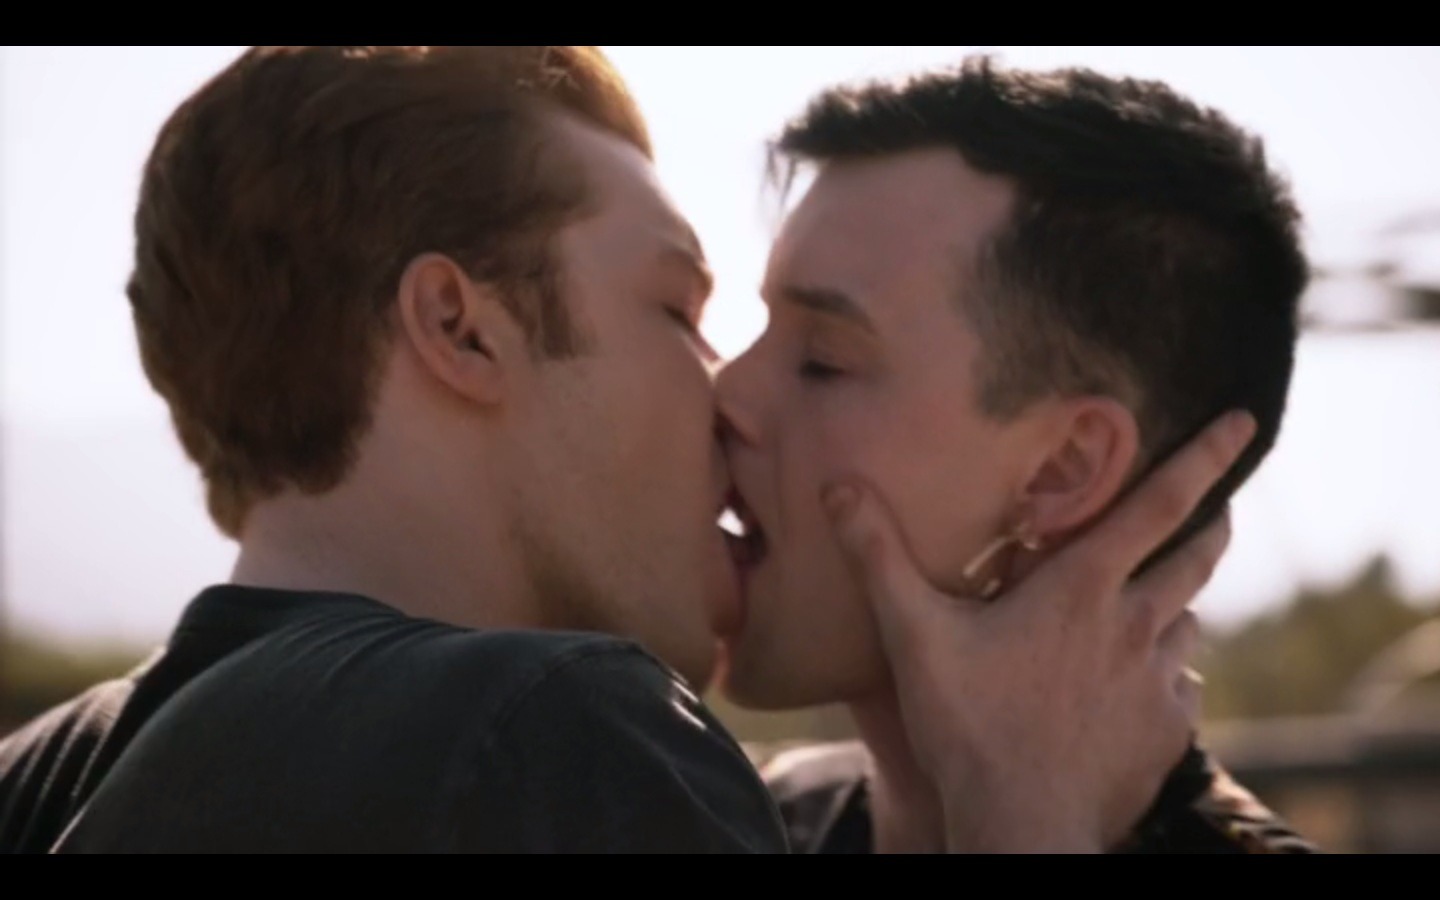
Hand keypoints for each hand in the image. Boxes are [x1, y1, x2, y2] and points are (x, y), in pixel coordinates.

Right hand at [822, 411, 1253, 852]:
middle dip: (1213, 524)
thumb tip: (839, 487)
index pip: (1160, 504)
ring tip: (1159, 610)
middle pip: (1196, 557)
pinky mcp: (1167, 734)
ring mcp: (1157, 682)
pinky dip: (1168, 677)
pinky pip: (1182, 689)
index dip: (1203, 457)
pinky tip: (1142, 689)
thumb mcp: (913, 632)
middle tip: (1220, 510)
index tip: (1241, 422)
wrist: (1021, 825)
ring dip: (1177, 609)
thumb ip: (878, 555)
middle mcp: (1135, 625)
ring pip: (1189, 625)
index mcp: (1083, 588)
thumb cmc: (967, 724)